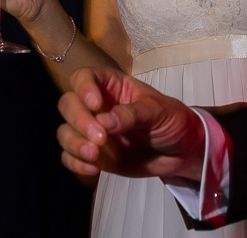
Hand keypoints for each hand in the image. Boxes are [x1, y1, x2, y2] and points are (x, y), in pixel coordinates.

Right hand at [57, 67, 205, 179]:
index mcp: (114, 87)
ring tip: (94, 155)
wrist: (181, 152)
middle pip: (69, 104)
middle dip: (79, 120)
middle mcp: (98, 106)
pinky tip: (94, 168)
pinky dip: (75, 162)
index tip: (95, 105)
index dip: (83, 87)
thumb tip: (105, 121)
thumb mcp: (159, 112)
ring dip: (74, 143)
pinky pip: (70, 156)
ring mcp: (93, 130)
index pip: (85, 76)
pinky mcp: (93, 154)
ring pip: (65, 131)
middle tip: (100, 138)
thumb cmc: (172, 121)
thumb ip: (133, 114)